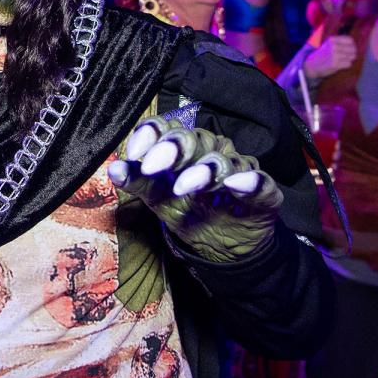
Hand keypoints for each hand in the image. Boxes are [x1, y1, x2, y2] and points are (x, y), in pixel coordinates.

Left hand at [108, 117, 280, 263]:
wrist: (225, 247)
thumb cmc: (188, 211)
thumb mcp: (158, 199)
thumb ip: (138, 182)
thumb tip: (114, 169)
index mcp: (184, 148)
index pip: (168, 129)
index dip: (152, 134)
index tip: (134, 151)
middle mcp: (211, 151)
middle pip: (193, 140)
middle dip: (173, 150)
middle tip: (155, 166)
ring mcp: (238, 170)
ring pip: (222, 160)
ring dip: (203, 171)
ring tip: (185, 185)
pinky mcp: (263, 192)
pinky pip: (259, 182)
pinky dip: (249, 182)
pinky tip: (236, 184)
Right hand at [304, 35, 356, 79]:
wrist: (312, 66)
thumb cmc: (322, 55)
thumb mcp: (328, 44)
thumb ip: (339, 42)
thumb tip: (354, 44)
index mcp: (332, 39)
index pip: (350, 40)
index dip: (352, 45)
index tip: (350, 48)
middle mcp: (334, 46)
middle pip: (353, 49)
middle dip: (352, 53)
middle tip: (347, 56)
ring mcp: (335, 55)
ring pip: (352, 57)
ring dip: (349, 59)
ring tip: (342, 60)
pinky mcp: (335, 64)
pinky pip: (349, 64)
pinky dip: (346, 65)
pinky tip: (340, 65)